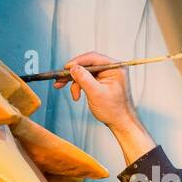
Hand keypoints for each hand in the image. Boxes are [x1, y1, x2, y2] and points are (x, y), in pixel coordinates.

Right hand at [56, 51, 155, 165]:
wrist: (120, 123)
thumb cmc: (113, 110)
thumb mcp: (96, 93)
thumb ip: (84, 78)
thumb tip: (73, 67)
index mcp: (115, 68)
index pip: (93, 58)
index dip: (77, 62)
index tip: (65, 68)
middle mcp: (112, 68)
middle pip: (87, 65)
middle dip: (74, 74)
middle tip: (60, 81)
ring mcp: (107, 75)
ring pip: (85, 73)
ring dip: (76, 83)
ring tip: (74, 95)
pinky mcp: (102, 81)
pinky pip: (87, 79)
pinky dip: (80, 86)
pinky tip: (77, 95)